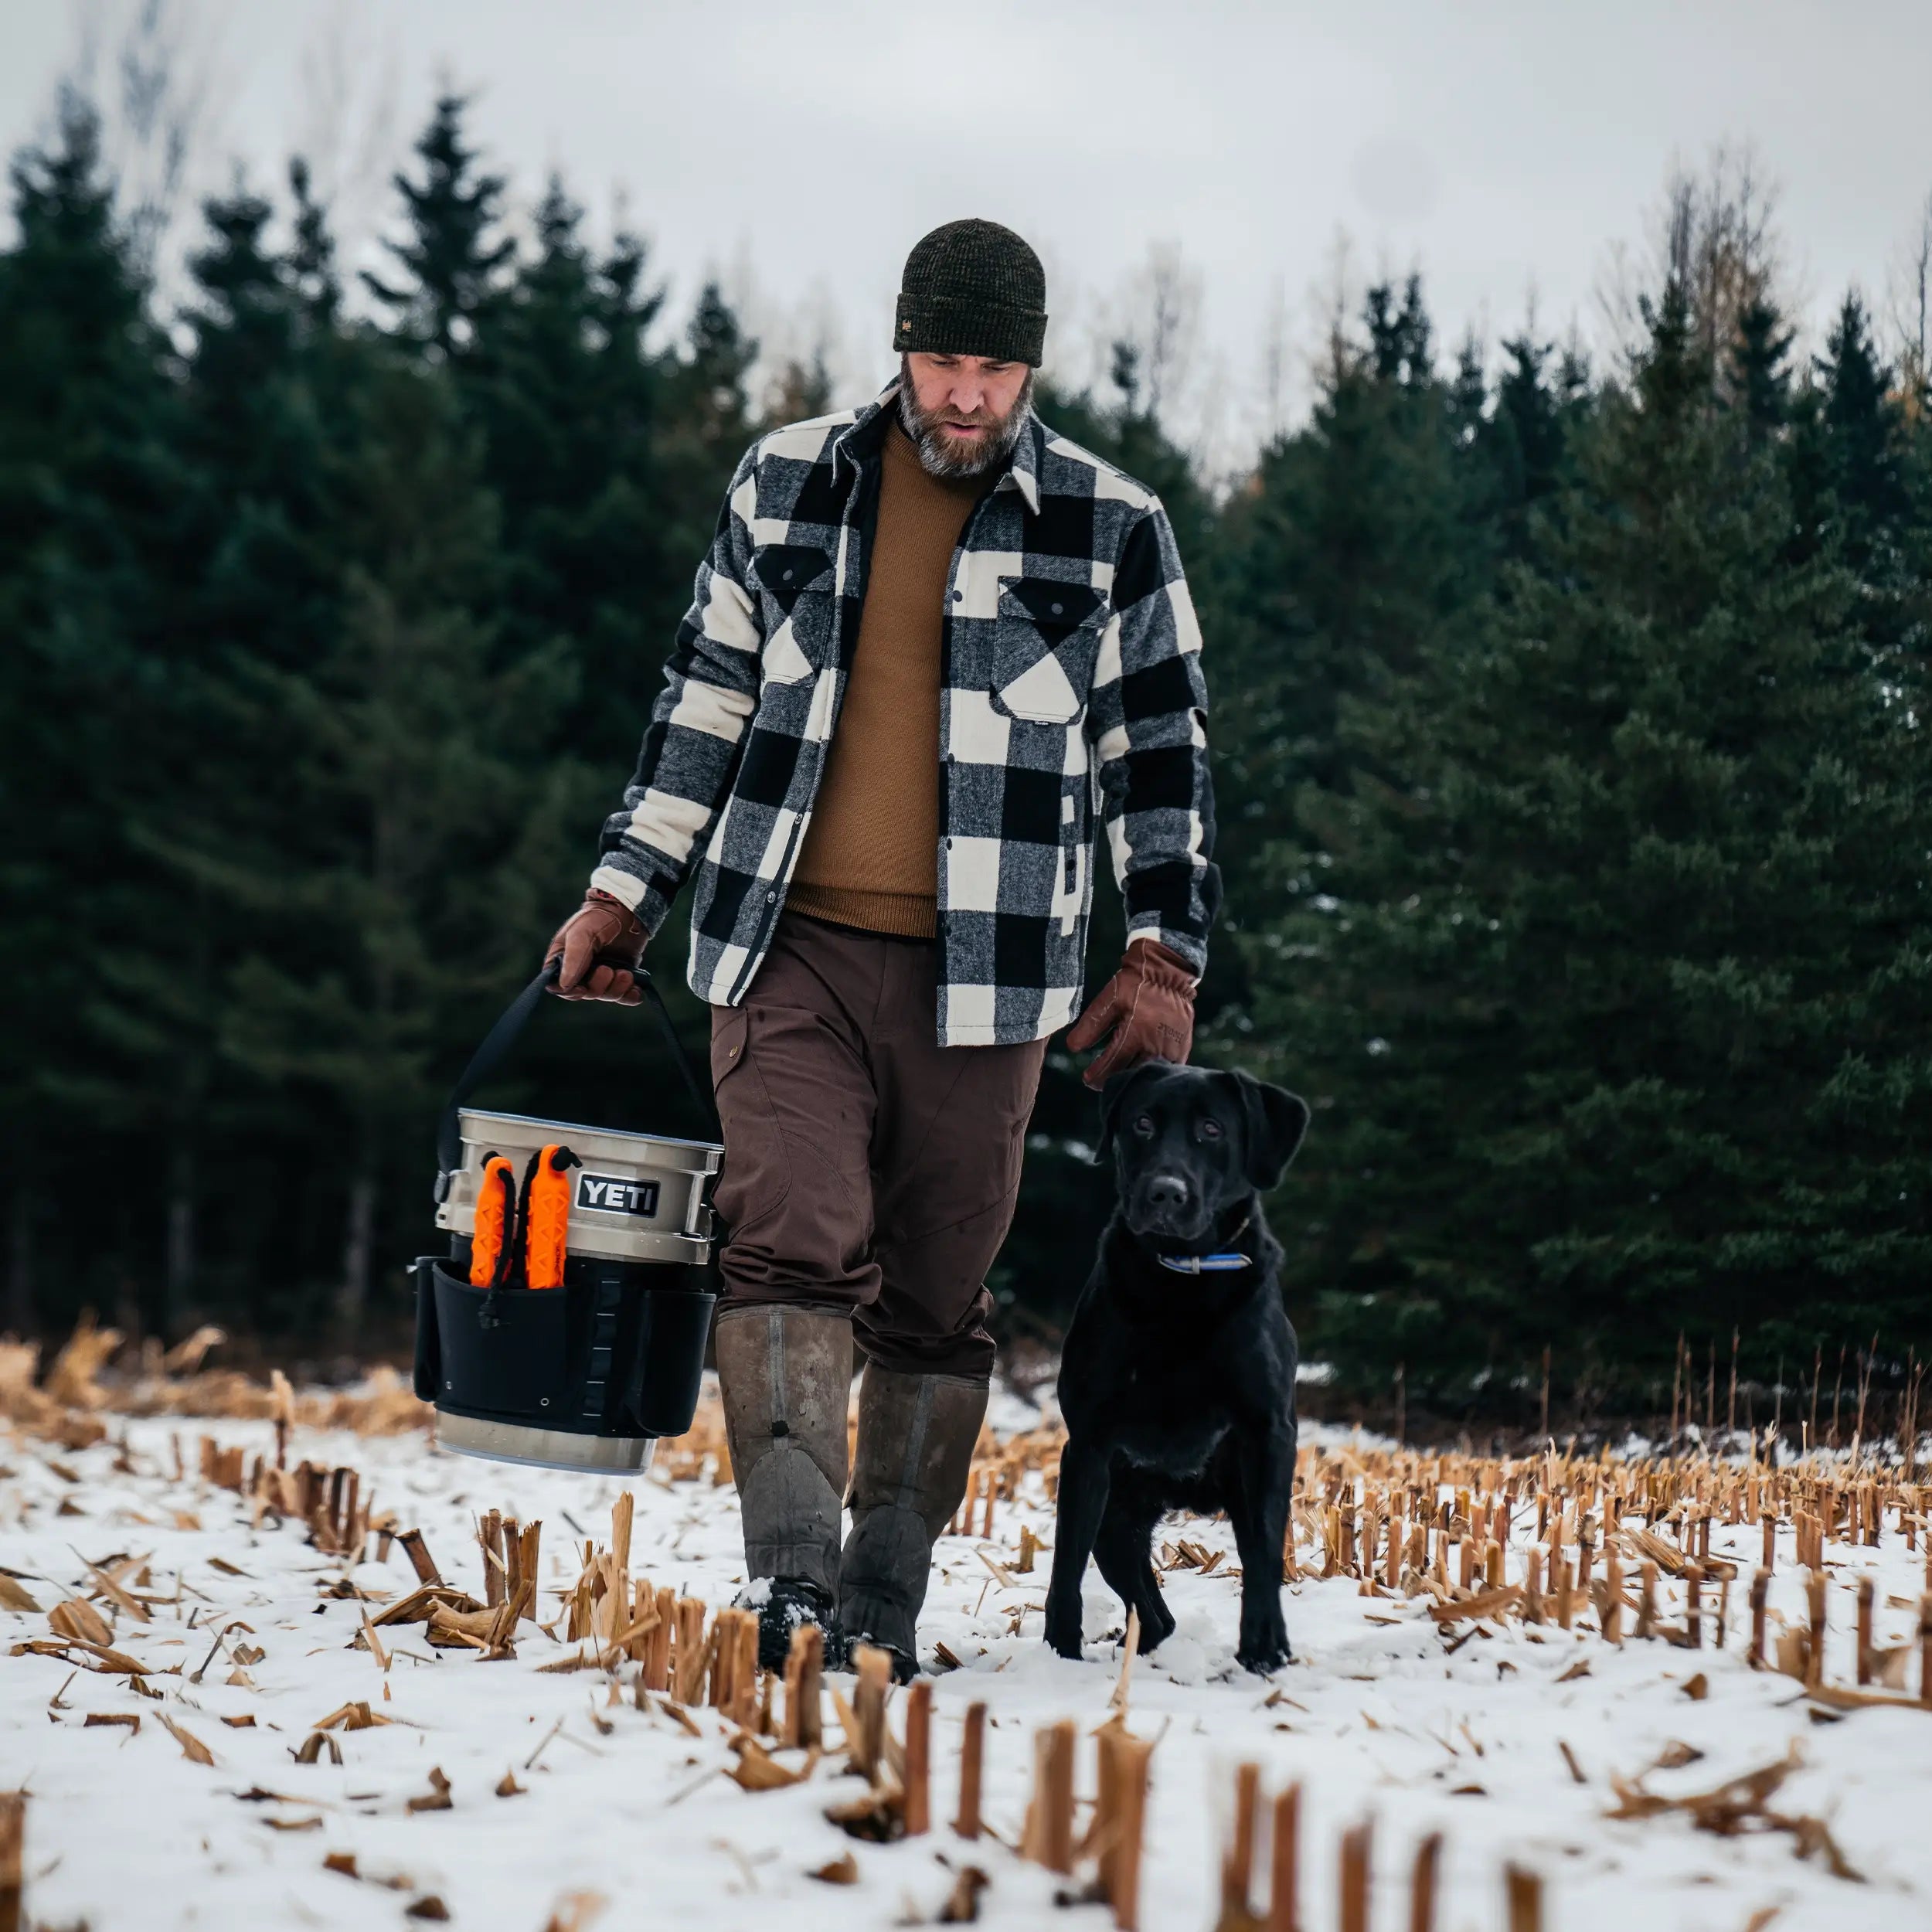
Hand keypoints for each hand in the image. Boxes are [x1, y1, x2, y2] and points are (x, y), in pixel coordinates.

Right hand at [545, 889, 645, 1004]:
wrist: (627, 910)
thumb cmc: (597, 918)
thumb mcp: (582, 933)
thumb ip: (573, 958)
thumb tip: (565, 985)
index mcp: (562, 961)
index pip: (558, 987)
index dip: (570, 992)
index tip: (583, 987)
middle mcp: (580, 972)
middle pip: (585, 994)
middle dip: (599, 986)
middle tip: (608, 970)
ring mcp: (601, 975)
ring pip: (606, 995)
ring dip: (617, 989)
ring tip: (626, 974)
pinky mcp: (621, 977)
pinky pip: (626, 997)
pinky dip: (631, 996)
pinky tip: (636, 989)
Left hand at [1064, 939, 1195, 1089]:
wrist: (1168, 972)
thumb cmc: (1135, 984)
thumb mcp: (1108, 1001)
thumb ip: (1091, 1025)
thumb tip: (1073, 1048)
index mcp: (1136, 1035)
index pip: (1112, 1067)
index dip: (1096, 1077)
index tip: (1087, 1079)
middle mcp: (1156, 1046)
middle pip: (1131, 1076)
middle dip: (1114, 1080)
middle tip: (1102, 1079)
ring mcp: (1172, 1049)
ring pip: (1149, 1076)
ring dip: (1133, 1077)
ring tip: (1120, 1073)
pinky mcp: (1183, 1048)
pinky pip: (1166, 1069)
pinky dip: (1152, 1071)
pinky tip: (1140, 1065)